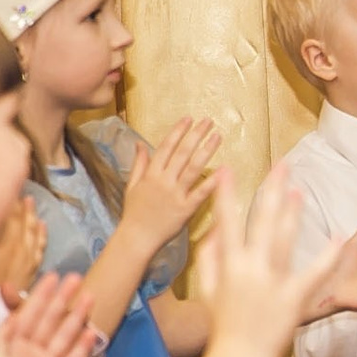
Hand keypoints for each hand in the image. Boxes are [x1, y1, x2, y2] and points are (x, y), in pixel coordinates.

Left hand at [0, 273, 100, 356]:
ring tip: (90, 298)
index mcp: (10, 344)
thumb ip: (1, 338)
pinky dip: (82, 349)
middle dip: (62, 299)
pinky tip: (91, 334)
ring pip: (64, 336)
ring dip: (77, 317)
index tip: (53, 276)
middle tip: (77, 278)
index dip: (40, 295)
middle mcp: (29, 352)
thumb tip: (13, 316)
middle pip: (49, 321)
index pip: (27, 314)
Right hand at [118, 118, 221, 252]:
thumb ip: (139, 163)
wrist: (137, 237)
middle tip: (208, 121)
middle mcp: (164, 181)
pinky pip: (200, 193)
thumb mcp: (132, 185)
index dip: (178, 132)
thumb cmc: (135, 211)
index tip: (189, 118)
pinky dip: (211, 182)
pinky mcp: (186, 209)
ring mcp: (176, 195)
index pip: (166, 147)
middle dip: (195, 135)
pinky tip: (223, 170)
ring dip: (206, 151)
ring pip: (193, 169)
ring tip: (218, 137)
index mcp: (151, 174)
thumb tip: (139, 143)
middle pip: (182, 154)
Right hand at [195, 168, 353, 356]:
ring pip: (284, 239)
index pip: (225, 222)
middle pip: (260, 221)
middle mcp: (248, 269)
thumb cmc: (224, 323)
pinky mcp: (293, 298)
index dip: (225, 194)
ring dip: (292, 212)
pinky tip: (338, 235)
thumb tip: (214, 229)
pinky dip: (326, 254)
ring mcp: (272, 283)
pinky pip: (314, 271)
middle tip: (281, 165)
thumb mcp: (208, 289)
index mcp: (227, 266)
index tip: (227, 169)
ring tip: (300, 190)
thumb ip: (208, 257)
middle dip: (271, 190)